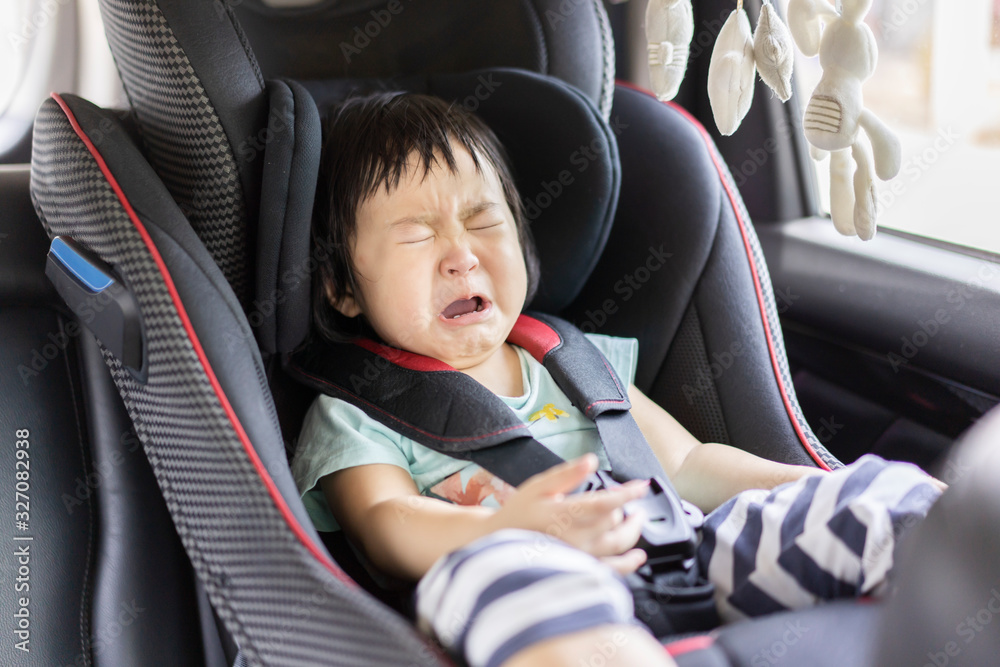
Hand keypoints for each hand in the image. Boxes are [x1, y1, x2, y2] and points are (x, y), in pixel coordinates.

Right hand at [489, 453, 650, 574]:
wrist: (497, 546)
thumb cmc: (517, 515)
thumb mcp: (538, 487)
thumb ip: (567, 474)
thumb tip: (591, 460)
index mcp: (564, 513)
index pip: (607, 502)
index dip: (628, 493)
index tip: (642, 485)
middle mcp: (575, 537)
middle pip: (614, 521)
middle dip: (627, 507)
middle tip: (633, 498)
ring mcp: (578, 557)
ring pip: (618, 544)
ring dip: (633, 530)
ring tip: (638, 519)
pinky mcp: (578, 571)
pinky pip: (611, 571)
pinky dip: (628, 564)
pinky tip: (637, 556)